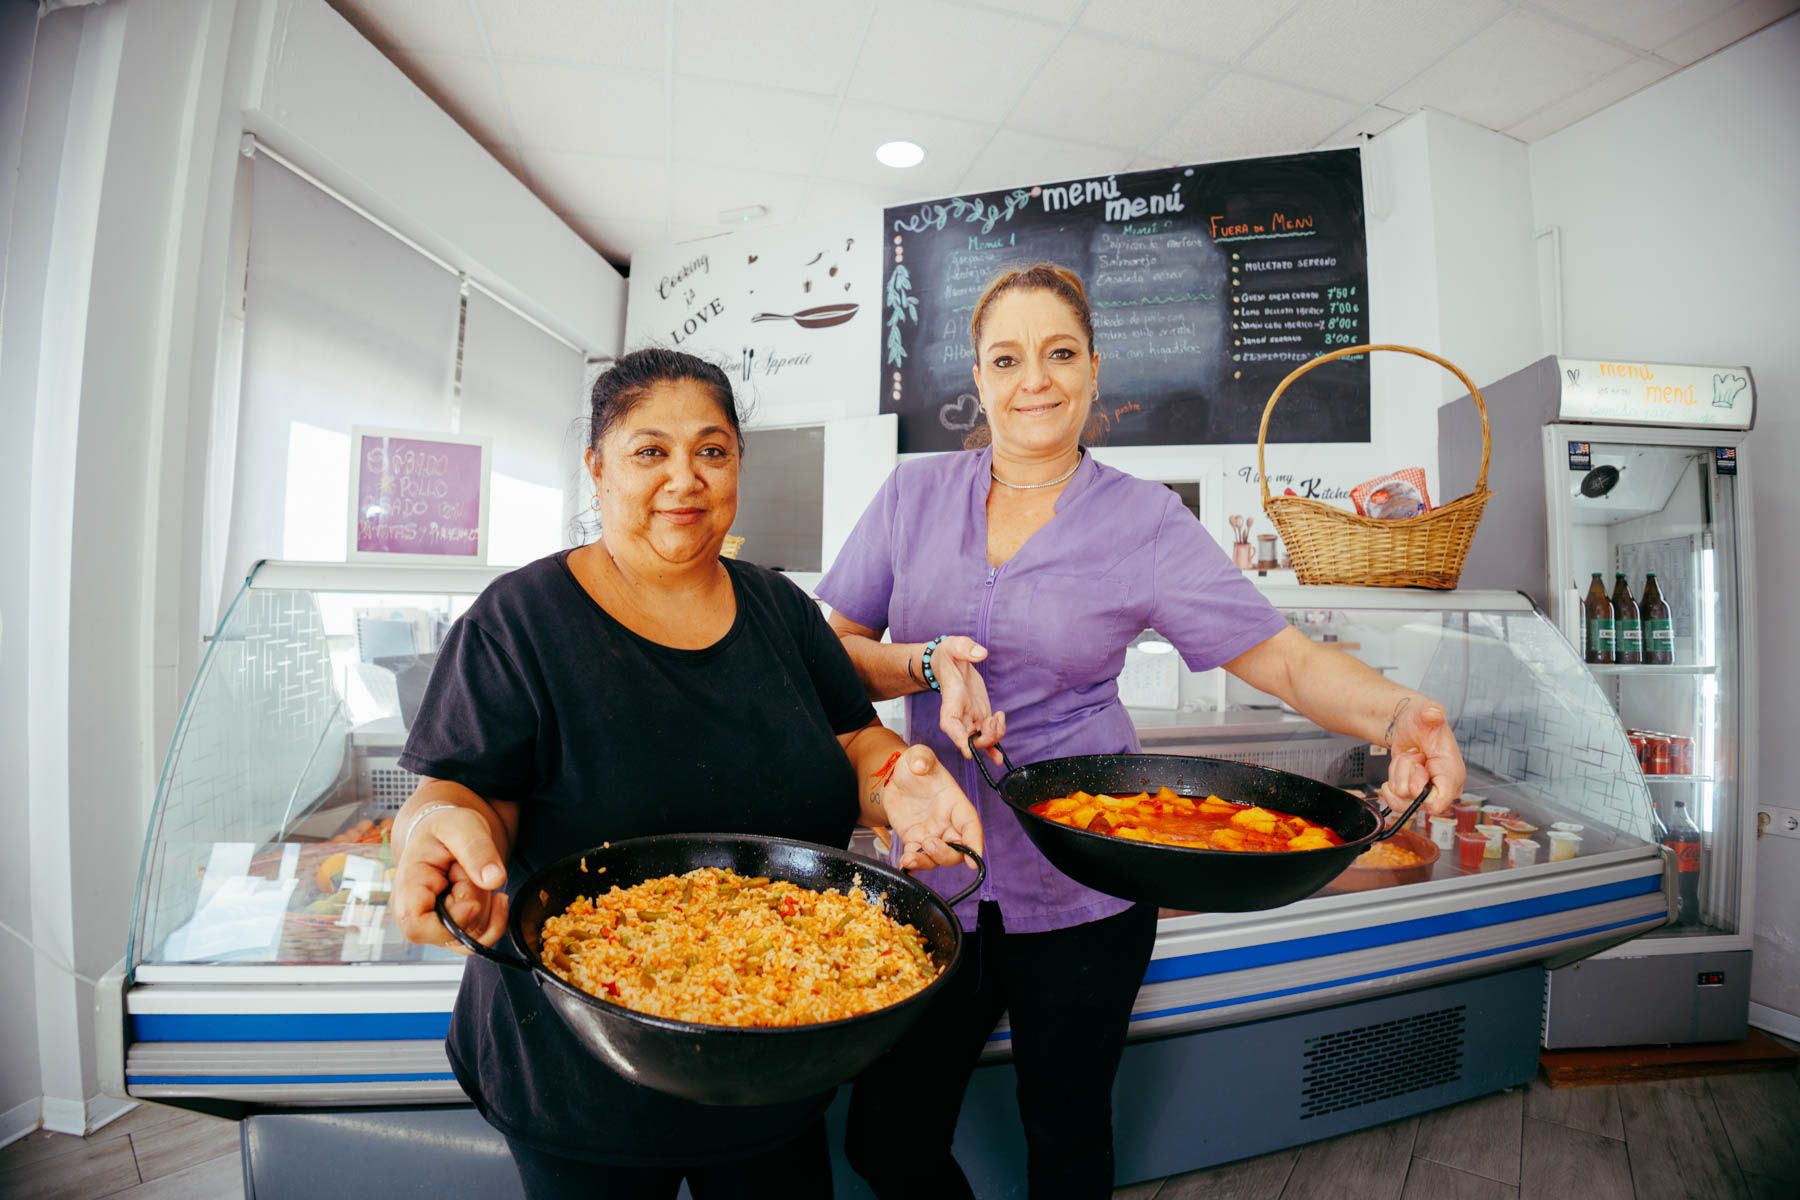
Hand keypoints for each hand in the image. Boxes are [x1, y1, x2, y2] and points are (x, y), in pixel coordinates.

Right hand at [394, 806, 508, 952]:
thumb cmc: (446, 829)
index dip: (451, 921)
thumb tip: (495, 880)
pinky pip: (481, 941)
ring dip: (486, 908)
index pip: (417, 926)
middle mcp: (416, 915)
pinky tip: (497, 896)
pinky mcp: (453, 932)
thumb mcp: (463, 826)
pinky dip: (497, 920)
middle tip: (466, 871)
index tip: (471, 900)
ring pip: (471, 939)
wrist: (446, 835)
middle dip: (475, 903)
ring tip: (473, 878)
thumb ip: (477, 850)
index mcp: (408, 888)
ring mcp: (435, 927)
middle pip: (452, 934)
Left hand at [879, 744, 984, 870]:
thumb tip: (919, 764)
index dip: (975, 842)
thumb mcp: (918, 755)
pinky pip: (916, 858)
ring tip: (910, 857)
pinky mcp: (915, 840)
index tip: (974, 860)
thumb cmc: (914, 765)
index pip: (971, 824)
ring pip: (938, 858)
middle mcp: (947, 823)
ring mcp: (932, 834)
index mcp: (955, 803)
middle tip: (929, 844)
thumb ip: (921, 757)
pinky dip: (911, 865)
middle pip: (958, 848)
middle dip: (948, 854)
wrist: (896, 777)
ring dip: (928, 862)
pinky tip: (903, 863)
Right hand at [930, 637, 1005, 763]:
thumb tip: (981, 653)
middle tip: (993, 719)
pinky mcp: (980, 717)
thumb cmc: (949, 654)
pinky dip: (994, 748)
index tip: (969, 749)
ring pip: (980, 741)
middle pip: (969, 740)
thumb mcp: (955, 646)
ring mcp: (970, 719)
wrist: (951, 660)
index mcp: (950, 703)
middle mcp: (959, 716)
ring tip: (999, 717)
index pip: (950, 726)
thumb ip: (966, 648)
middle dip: (985, 737)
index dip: (959, 740)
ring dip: (994, 737)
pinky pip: (987, 738)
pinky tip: (1000, 756)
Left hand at [1380, 700, 1463, 819]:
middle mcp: (1444, 788)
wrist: (1409, 726)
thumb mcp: (1425, 712)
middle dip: (1406, 774)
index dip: (1420, 790)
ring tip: (1408, 759)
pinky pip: (1395, 803)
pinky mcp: (1415, 798)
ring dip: (1397, 776)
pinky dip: (1389, 786)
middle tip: (1415, 755)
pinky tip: (1397, 770)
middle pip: (1415, 800)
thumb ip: (1431, 712)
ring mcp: (1429, 795)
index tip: (1418, 766)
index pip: (1438, 802)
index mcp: (1453, 773)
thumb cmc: (1421, 721)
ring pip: (1401, 800)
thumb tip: (1433, 712)